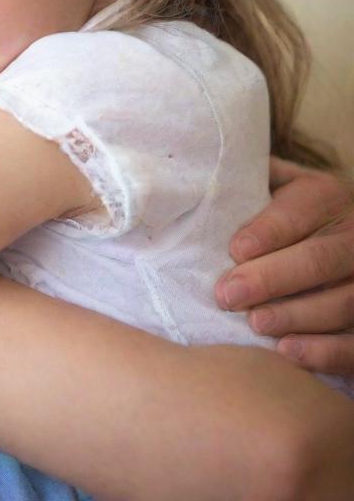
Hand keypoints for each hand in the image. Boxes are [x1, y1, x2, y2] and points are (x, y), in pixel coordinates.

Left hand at [215, 158, 353, 374]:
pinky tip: (287, 352)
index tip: (235, 250)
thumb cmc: (289, 211)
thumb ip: (247, 182)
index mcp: (326, 197)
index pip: (297, 214)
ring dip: (295, 316)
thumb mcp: (277, 185)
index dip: (267, 232)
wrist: (338, 234)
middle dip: (270, 280)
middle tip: (227, 296)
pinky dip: (325, 351)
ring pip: (342, 302)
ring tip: (255, 324)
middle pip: (318, 260)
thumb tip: (194, 180)